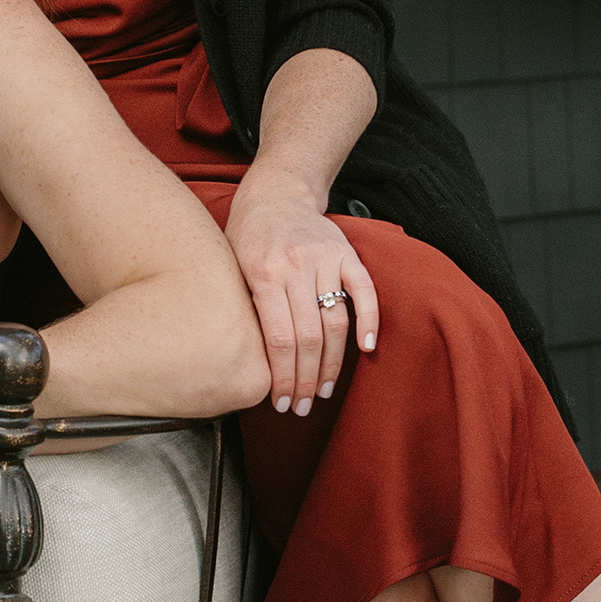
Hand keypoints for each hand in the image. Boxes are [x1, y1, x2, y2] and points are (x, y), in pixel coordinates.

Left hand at [225, 167, 379, 415]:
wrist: (275, 194)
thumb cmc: (246, 238)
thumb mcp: (232, 269)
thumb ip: (246, 309)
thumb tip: (252, 367)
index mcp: (262, 273)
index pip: (278, 340)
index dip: (283, 377)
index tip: (282, 402)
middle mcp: (295, 266)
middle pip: (307, 337)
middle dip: (306, 379)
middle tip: (303, 407)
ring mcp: (324, 258)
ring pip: (334, 322)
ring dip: (333, 364)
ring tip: (325, 390)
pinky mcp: (346, 252)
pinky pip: (364, 291)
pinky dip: (369, 321)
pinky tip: (366, 350)